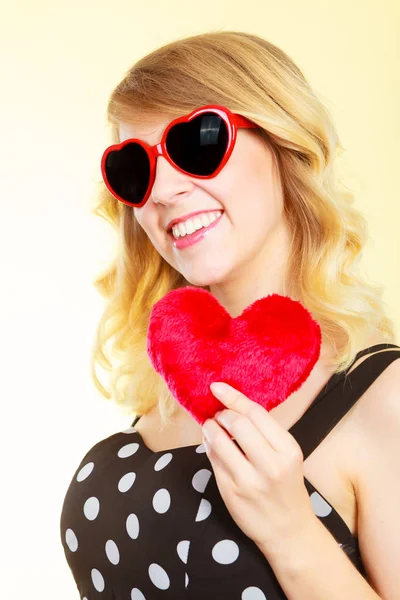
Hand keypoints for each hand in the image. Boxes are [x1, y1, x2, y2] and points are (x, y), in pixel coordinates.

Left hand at [202, 381, 317, 556]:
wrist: (288, 531)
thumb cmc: (287, 487)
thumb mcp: (287, 456)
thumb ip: (265, 433)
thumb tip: (233, 406)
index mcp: (288, 450)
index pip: (256, 414)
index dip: (233, 397)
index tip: (217, 387)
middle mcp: (270, 464)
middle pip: (238, 423)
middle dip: (223, 413)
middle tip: (219, 414)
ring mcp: (249, 480)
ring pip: (220, 441)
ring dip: (210, 428)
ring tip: (211, 426)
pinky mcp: (231, 492)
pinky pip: (213, 460)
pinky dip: (208, 445)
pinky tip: (211, 443)